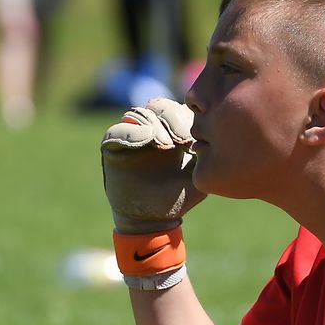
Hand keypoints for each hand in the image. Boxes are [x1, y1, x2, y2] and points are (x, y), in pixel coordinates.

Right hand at [101, 98, 204, 234]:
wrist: (154, 218)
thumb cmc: (179, 196)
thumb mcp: (199, 173)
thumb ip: (206, 153)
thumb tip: (212, 133)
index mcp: (172, 131)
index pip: (178, 108)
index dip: (187, 117)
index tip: (195, 138)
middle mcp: (150, 130)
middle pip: (159, 106)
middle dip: (171, 118)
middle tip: (182, 139)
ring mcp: (131, 137)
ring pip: (139, 114)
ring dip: (154, 125)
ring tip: (166, 145)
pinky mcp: (113, 149)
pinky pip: (117, 131)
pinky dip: (132, 132)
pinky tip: (147, 140)